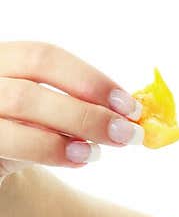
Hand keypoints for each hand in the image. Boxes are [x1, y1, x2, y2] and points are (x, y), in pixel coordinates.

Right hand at [0, 41, 142, 181]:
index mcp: (4, 60)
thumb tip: (129, 116)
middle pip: (35, 81)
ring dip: (70, 127)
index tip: (129, 105)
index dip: (89, 79)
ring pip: (20, 104)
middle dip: (87, 109)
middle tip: (127, 133)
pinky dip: (48, 149)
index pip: (43, 57)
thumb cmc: (23, 136)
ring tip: (98, 152)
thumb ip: (78, 108)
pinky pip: (9, 140)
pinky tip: (76, 160)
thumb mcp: (49, 116)